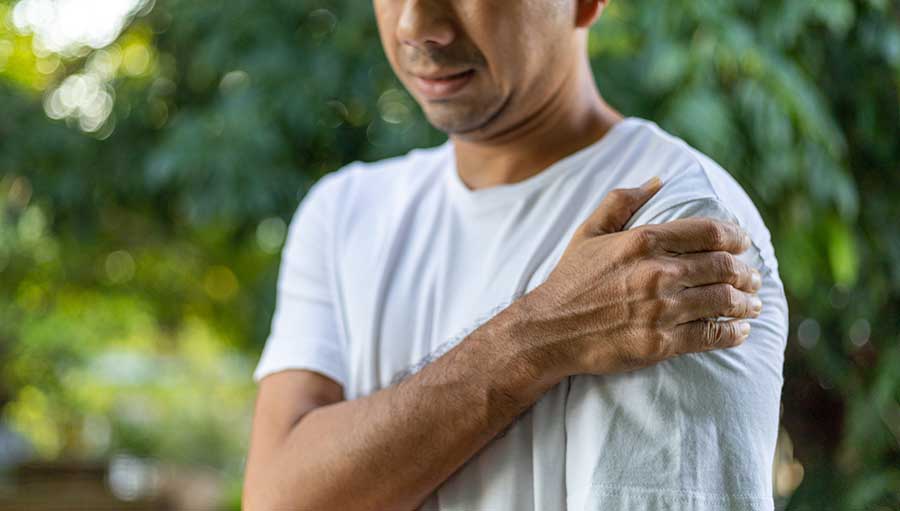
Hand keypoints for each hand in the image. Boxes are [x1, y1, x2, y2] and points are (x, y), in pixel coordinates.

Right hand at [518, 177, 761, 376]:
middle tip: (754, 277)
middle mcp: (656, 273)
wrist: (549, 331)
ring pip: (722, 302)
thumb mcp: (589, 232)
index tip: (744, 243)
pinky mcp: (660, 343)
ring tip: (753, 305)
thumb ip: (622, 201)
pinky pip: (710, 336)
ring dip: (746, 303)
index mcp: (643, 242)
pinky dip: (732, 333)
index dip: (736, 237)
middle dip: (746, 273)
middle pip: (723, 267)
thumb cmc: (570, 280)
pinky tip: (739, 331)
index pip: (709, 232)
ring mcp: (660, 310)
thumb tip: (658, 180)